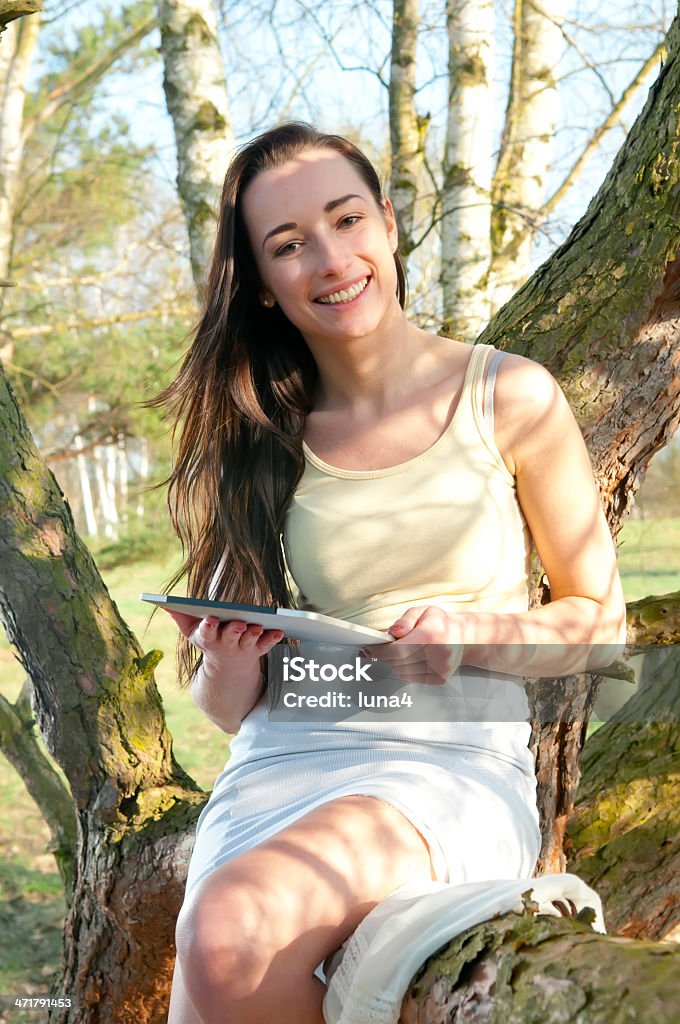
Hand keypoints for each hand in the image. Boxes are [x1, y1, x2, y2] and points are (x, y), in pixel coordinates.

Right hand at [161, 609, 284, 670]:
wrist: (226, 668)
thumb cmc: (208, 639)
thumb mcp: (191, 630)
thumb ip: (179, 615)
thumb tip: (159, 601)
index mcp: (208, 638)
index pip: (207, 633)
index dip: (208, 627)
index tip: (210, 620)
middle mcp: (226, 644)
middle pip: (230, 637)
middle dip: (233, 630)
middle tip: (238, 623)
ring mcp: (243, 647)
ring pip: (249, 641)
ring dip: (253, 634)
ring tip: (258, 626)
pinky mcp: (257, 649)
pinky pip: (266, 644)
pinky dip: (272, 638)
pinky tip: (279, 631)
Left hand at [362, 606, 463, 685]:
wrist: (465, 638)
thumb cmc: (441, 623)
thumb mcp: (423, 611)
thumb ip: (406, 620)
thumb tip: (392, 632)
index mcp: (432, 634)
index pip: (399, 649)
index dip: (380, 651)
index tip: (369, 648)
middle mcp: (438, 654)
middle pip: (399, 662)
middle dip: (381, 657)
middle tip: (369, 651)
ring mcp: (440, 669)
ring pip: (403, 671)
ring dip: (389, 664)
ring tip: (381, 655)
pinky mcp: (439, 679)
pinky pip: (411, 677)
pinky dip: (401, 670)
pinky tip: (397, 662)